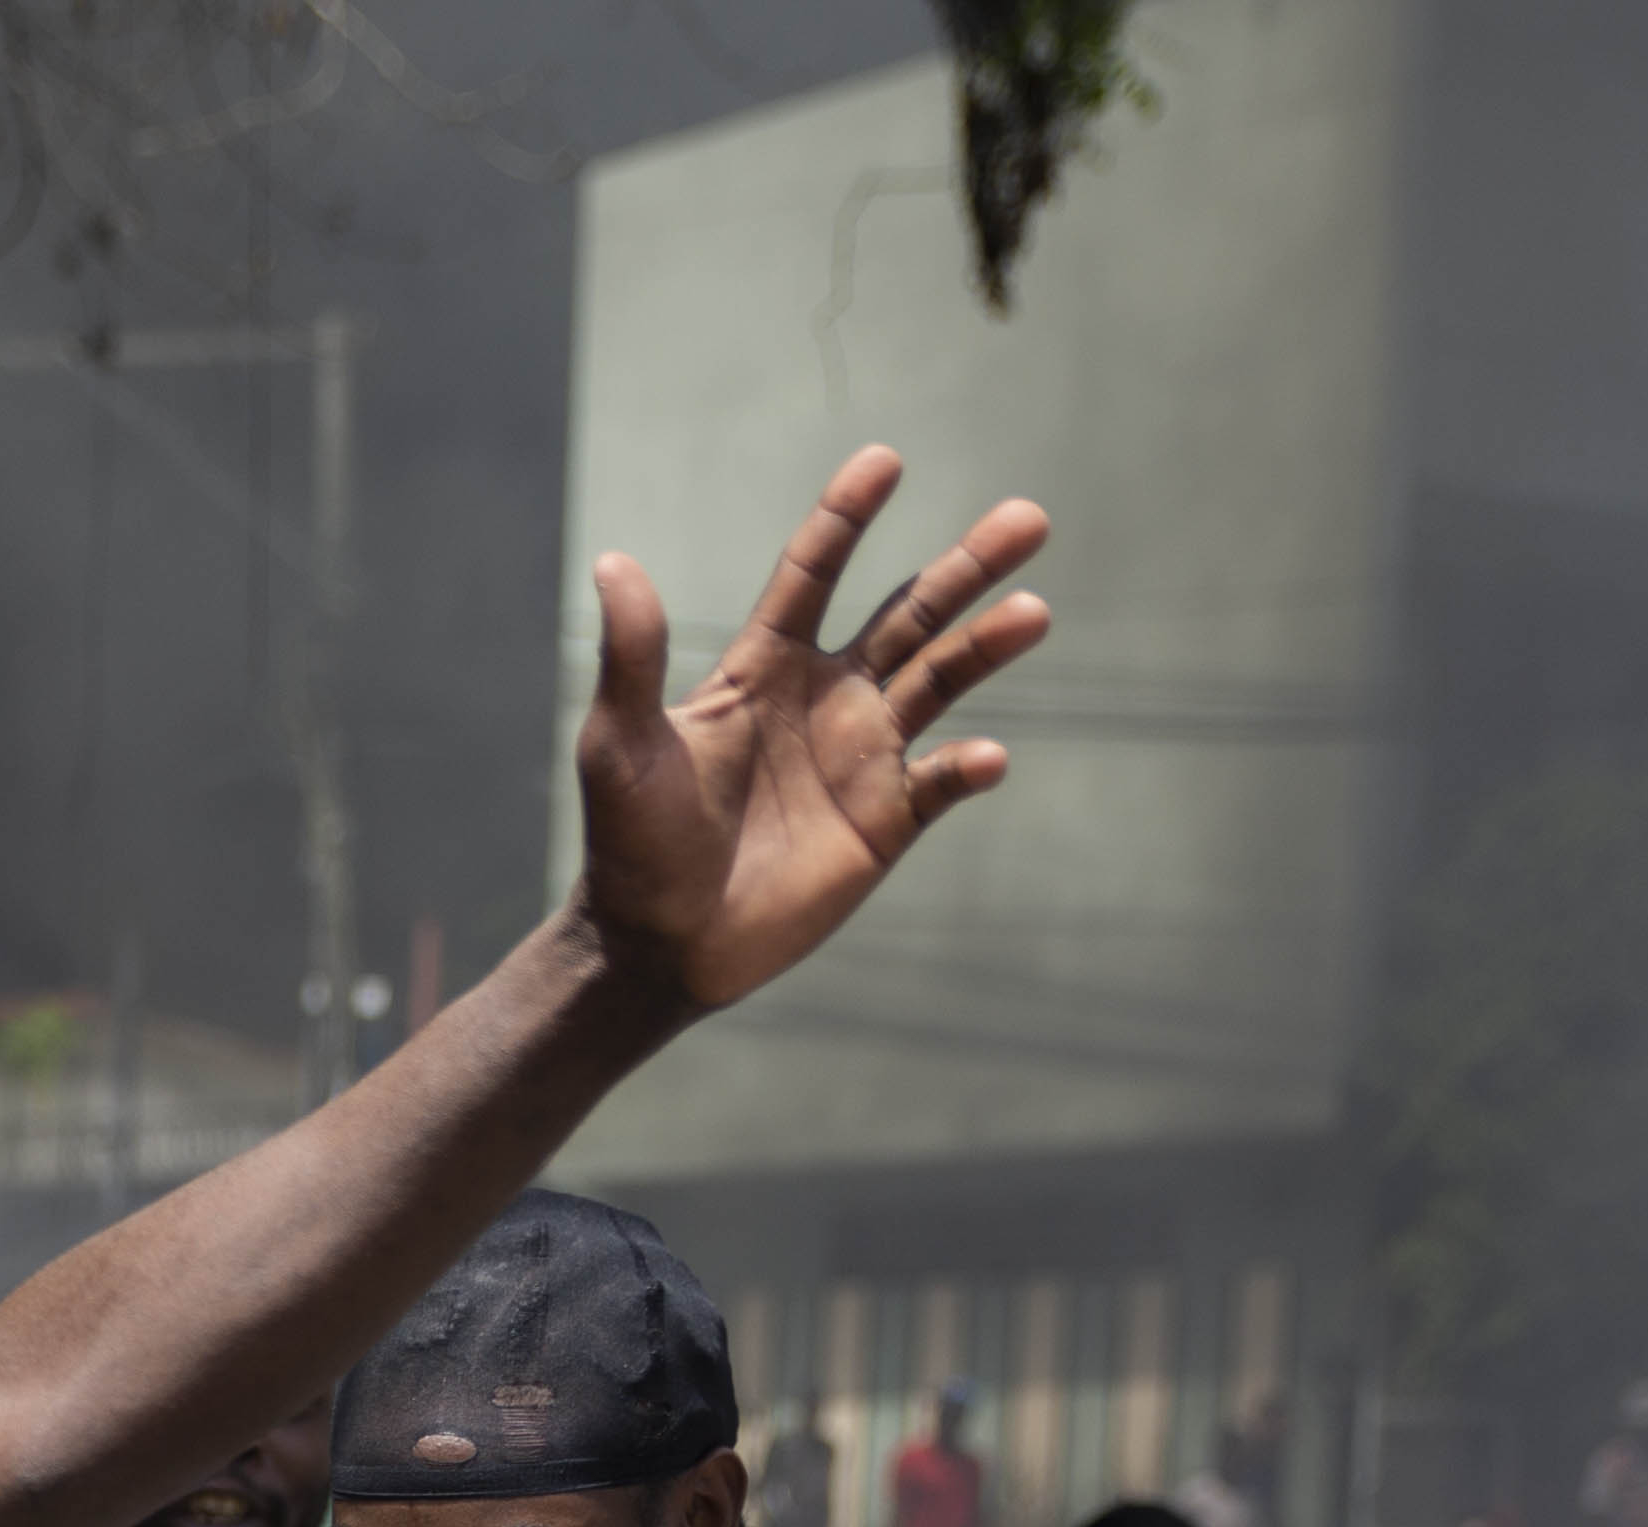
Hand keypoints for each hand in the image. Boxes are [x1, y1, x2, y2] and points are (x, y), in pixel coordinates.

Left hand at [575, 449, 1050, 1008]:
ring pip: (942, 683)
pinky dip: (968, 769)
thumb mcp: (618, 744)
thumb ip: (631, 656)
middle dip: (966, 567)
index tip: (886, 460)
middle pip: (909, 614)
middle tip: (1028, 517)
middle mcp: (825, 698)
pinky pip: (942, 783)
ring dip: (987, 647)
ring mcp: (861, 757)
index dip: (846, 517)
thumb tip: (612, 561)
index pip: (814, 574)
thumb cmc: (630, 841)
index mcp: (763, 667)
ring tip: (1035, 612)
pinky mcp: (885, 821)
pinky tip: (985, 758)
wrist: (657, 944)